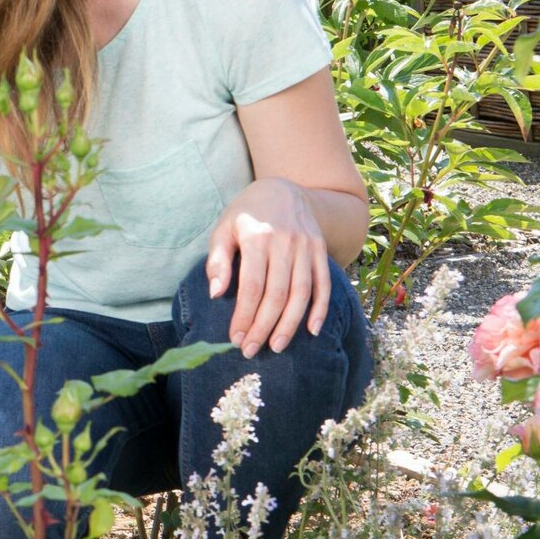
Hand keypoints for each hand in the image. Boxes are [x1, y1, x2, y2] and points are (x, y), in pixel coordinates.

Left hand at [202, 177, 331, 358]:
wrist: (284, 188)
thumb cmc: (246, 214)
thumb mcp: (223, 229)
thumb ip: (217, 261)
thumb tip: (216, 294)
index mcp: (257, 237)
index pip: (252, 286)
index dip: (244, 316)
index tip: (235, 339)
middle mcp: (285, 242)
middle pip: (277, 294)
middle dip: (263, 327)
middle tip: (251, 350)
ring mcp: (307, 246)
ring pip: (302, 293)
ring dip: (290, 324)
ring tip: (276, 346)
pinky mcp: (320, 250)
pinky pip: (323, 284)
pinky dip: (320, 308)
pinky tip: (311, 330)